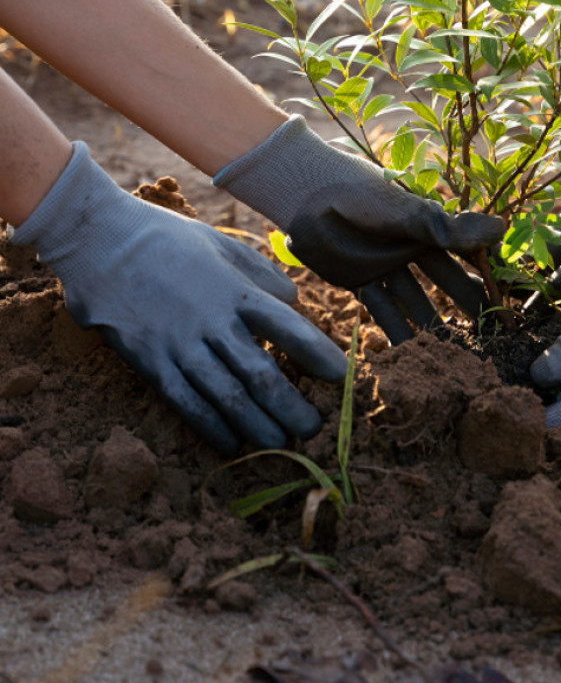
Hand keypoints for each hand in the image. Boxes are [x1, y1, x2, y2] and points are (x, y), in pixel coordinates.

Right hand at [11, 143, 347, 456]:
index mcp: (235, 290)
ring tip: (282, 444)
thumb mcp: (221, 245)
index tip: (339, 376)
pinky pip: (185, 402)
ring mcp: (179, 344)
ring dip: (257, 424)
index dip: (317, 354)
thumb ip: (260, 273)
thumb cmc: (166, 239)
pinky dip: (211, 426)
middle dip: (291, 405)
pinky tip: (231, 444)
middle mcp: (212, 321)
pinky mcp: (149, 361)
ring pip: (226, 396)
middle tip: (314, 427)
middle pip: (260, 373)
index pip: (287, 327)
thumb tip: (293, 299)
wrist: (100, 240)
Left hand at [215, 116, 505, 342]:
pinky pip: (381, 309)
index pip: (465, 252)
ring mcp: (385, 266)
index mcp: (427, 226)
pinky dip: (395, 331)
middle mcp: (410, 247)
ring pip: (415, 300)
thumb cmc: (359, 193)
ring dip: (432, 325)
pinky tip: (409, 356)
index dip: (485, 274)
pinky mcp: (359, 281)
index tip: (505, 301)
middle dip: (465, 305)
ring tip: (451, 355)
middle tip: (488, 336)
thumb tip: (500, 228)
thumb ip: (447, 227)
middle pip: (445, 281)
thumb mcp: (404, 212)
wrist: (305, 194)